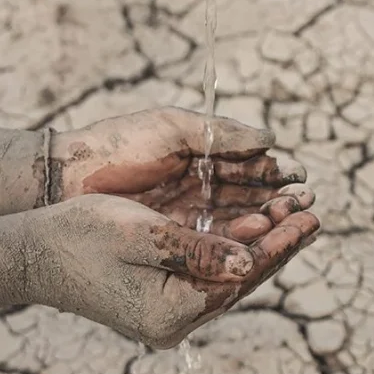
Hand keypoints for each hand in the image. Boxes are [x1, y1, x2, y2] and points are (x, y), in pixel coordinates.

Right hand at [21, 192, 320, 347]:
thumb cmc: (81, 236)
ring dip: (259, 244)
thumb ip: (199, 249)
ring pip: (228, 277)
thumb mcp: (143, 234)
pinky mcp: (157, 303)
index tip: (311, 215)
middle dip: (279, 243)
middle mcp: (174, 323)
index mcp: (173, 311)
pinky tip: (250, 229)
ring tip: (291, 215)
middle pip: (242, 279)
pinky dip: (232, 250)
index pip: (243, 274)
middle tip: (312, 211)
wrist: (32, 255)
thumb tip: (250, 259)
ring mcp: (166, 316)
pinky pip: (208, 275)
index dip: (281, 242)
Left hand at [50, 107, 307, 240]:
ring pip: (236, 225)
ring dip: (265, 225)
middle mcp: (200, 191)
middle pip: (250, 200)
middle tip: (304, 207)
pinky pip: (212, 245)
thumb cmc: (119, 145)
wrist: (68, 179)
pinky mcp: (174, 244)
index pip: (249, 169)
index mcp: (202, 158)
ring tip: (289, 224)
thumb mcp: (172, 128)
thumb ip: (221, 134)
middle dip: (279, 203)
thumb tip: (271, 139)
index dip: (275, 175)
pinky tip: (257, 243)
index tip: (299, 180)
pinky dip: (236, 244)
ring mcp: (188, 219)